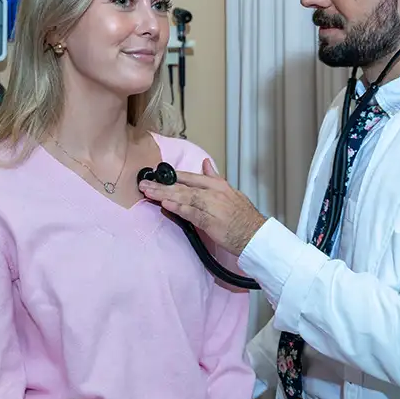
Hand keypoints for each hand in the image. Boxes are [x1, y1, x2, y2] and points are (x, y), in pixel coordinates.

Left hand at [139, 159, 266, 255]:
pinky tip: (165, 205)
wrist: (256, 235)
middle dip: (162, 185)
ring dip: (164, 195)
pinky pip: (191, 213)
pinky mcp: (211, 222)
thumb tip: (205, 163)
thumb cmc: (244, 216)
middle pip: (183, 186)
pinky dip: (178, 209)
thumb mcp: (231, 191)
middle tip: (144, 184)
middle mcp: (214, 192)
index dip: (172, 177)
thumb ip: (215, 177)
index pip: (191, 177)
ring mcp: (212, 206)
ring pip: (184, 198)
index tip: (155, 176)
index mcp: (218, 185)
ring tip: (149, 192)